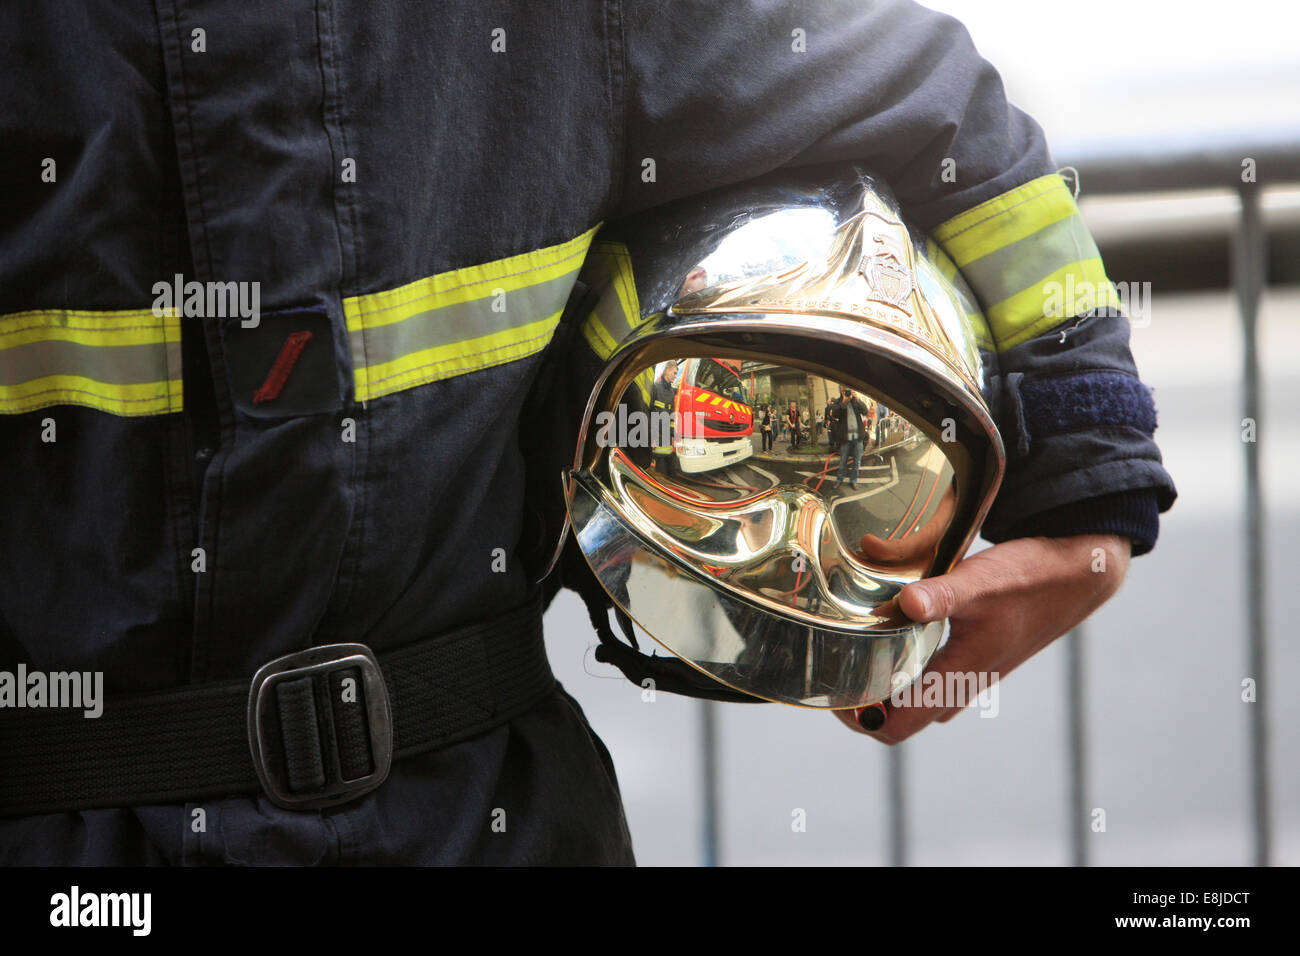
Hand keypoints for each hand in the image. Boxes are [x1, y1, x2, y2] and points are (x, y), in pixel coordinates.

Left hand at [835, 533, 1130, 743]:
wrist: (1077, 574)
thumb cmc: (1031, 579)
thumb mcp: (981, 581)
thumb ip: (941, 593)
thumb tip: (906, 603)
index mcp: (958, 677)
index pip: (895, 727)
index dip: (856, 718)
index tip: (831, 692)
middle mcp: (962, 685)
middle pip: (899, 718)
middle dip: (862, 704)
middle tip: (832, 670)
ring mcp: (970, 675)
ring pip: (915, 700)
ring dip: (884, 688)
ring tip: (851, 657)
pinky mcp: (975, 659)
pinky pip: (930, 680)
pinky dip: (904, 670)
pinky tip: (889, 636)